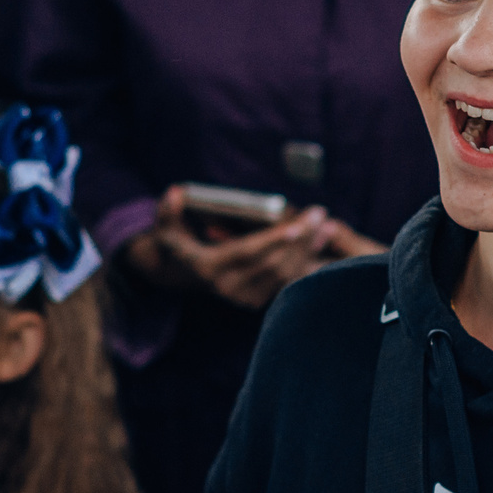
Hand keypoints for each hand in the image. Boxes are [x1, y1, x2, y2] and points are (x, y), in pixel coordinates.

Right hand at [131, 186, 350, 310]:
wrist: (179, 274)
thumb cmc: (176, 244)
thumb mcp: (166, 230)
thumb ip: (167, 213)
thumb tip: (174, 193)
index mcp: (210, 269)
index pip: (247, 253)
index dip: (273, 240)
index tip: (296, 225)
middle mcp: (230, 288)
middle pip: (272, 264)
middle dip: (299, 241)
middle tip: (320, 215)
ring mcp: (245, 298)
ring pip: (284, 275)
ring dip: (308, 251)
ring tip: (327, 226)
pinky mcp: (258, 300)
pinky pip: (287, 282)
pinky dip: (306, 263)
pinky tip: (322, 244)